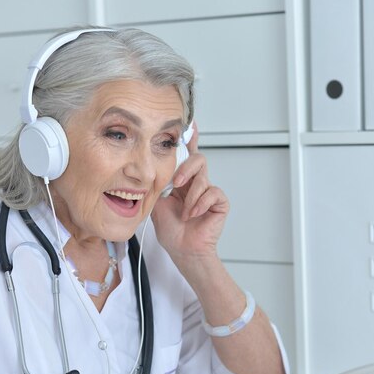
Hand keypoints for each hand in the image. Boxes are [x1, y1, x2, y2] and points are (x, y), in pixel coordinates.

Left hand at [152, 123, 228, 261]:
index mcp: (182, 181)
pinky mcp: (219, 202)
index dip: (189, 139)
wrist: (183, 249)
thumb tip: (154, 166)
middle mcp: (196, 184)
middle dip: (186, 168)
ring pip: (203, 177)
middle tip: (176, 183)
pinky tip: (193, 214)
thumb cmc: (171, 231)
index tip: (189, 124)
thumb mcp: (157, 202)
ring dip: (190, 197)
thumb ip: (158, 183)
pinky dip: (200, 203)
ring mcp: (209, 192)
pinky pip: (213, 192)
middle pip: (197, 159)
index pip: (186, 156)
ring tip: (184, 213)